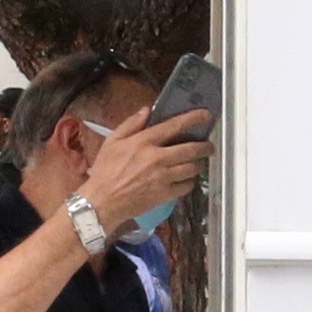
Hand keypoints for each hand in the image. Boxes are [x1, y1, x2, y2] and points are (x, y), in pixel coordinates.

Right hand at [73, 107, 209, 240]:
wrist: (102, 201)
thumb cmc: (105, 171)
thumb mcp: (112, 141)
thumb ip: (131, 124)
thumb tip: (147, 110)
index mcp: (144, 142)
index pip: (175, 126)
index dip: (194, 118)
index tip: (206, 115)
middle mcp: (157, 158)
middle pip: (191, 149)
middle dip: (205, 146)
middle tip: (209, 146)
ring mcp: (163, 177)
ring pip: (192, 168)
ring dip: (198, 164)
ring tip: (197, 163)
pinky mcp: (165, 194)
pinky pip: (187, 186)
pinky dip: (190, 181)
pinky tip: (186, 179)